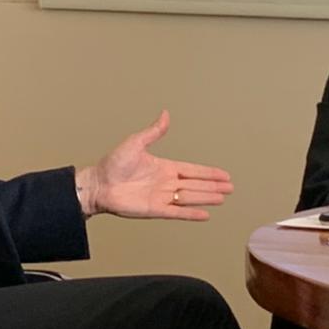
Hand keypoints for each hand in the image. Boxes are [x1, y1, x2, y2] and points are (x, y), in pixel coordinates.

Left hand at [75, 110, 232, 221]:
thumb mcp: (136, 142)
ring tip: (223, 197)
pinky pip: (177, 212)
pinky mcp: (154, 209)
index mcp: (164, 167)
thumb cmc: (113, 164)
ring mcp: (161, 197)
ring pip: (190, 197)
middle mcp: (165, 183)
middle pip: (195, 184)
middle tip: (230, 187)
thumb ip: (154, 131)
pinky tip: (205, 214)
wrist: (98, 184)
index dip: (208, 172)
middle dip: (213, 185)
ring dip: (206, 197)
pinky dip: (191, 213)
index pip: (192, 169)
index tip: (224, 174)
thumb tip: (165, 114)